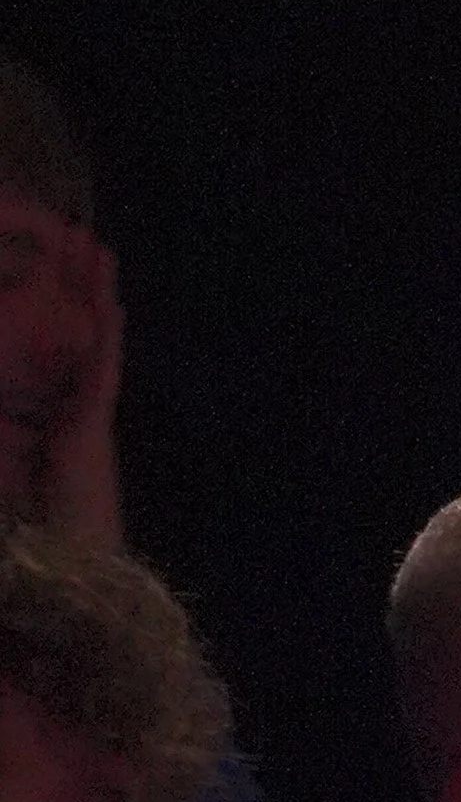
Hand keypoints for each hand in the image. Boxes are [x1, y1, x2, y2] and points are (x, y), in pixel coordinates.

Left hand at [37, 227, 123, 546]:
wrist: (72, 565)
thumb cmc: (44, 528)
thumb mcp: (8, 470)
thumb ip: (5, 437)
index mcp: (59, 417)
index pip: (58, 349)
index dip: (60, 307)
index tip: (56, 268)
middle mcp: (78, 409)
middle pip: (79, 332)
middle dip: (78, 285)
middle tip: (80, 237)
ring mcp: (90, 414)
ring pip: (96, 340)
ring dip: (96, 293)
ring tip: (97, 247)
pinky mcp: (94, 423)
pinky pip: (103, 367)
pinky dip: (106, 333)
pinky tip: (109, 300)